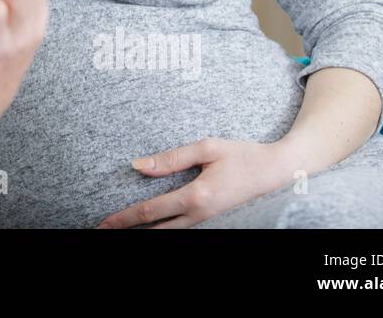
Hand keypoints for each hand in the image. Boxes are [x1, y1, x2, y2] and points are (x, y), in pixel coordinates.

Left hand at [95, 138, 296, 227]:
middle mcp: (201, 215)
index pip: (151, 211)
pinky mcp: (213, 221)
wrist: (278, 172)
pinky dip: (163, 229)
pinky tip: (152, 225)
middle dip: (129, 232)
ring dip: (146, 233)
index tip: (104, 223)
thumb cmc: (243, 155)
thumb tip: (138, 166)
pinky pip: (182, 230)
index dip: (124, 218)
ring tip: (123, 230)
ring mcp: (208, 222)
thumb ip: (171, 158)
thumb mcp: (206, 148)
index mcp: (196, 197)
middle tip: (103, 231)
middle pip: (156, 231)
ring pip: (170, 234)